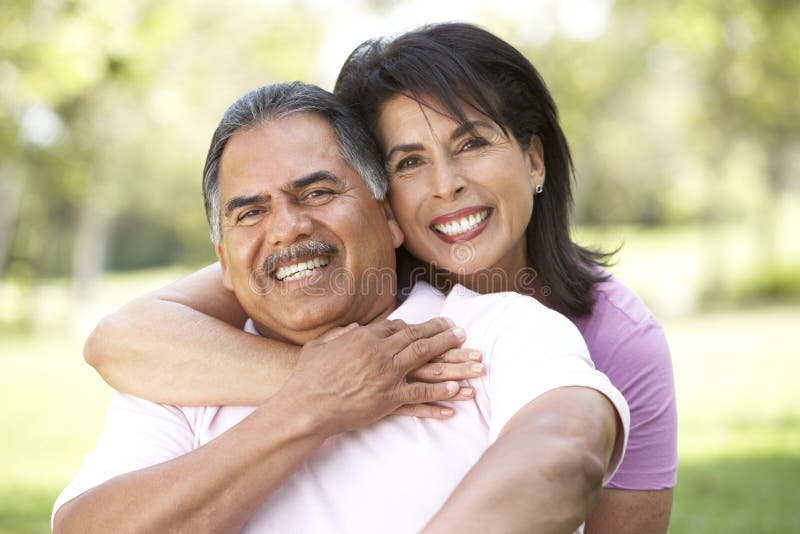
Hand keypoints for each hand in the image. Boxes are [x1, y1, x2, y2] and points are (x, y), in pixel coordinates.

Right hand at [316, 320, 483, 418]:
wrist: (305, 405)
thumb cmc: (308, 376)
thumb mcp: (321, 346)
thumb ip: (339, 335)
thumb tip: (353, 328)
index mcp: (366, 338)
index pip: (400, 327)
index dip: (421, 325)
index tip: (435, 324)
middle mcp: (380, 353)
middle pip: (419, 340)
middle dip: (444, 335)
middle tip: (463, 333)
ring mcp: (386, 376)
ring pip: (427, 364)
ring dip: (453, 361)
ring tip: (472, 361)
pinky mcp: (388, 400)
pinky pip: (420, 395)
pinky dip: (440, 394)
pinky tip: (458, 392)